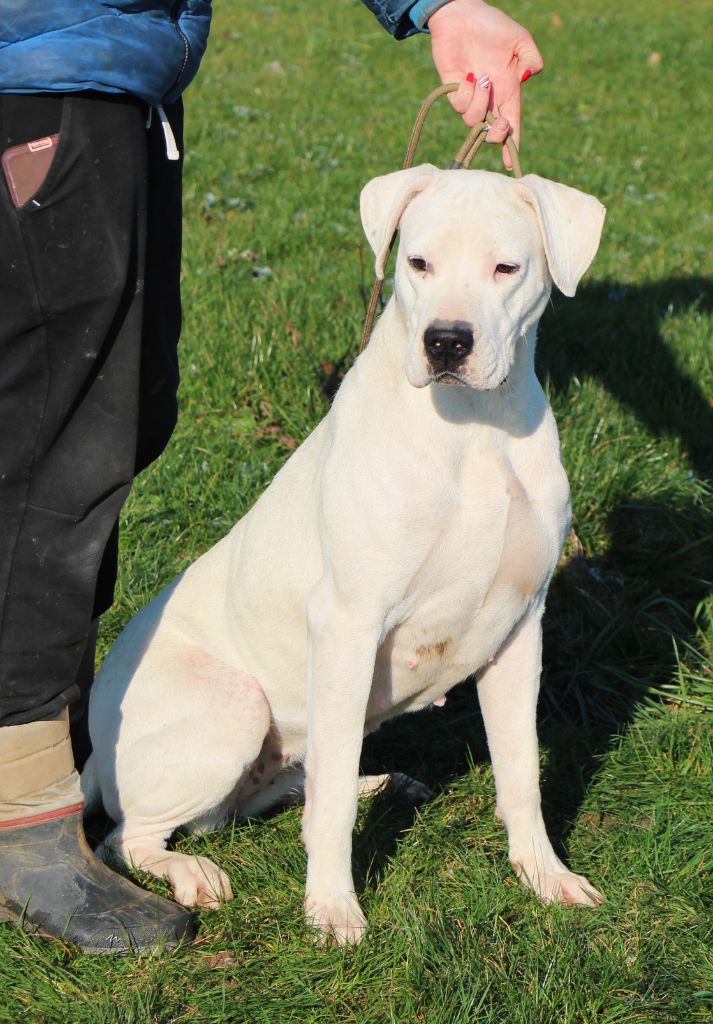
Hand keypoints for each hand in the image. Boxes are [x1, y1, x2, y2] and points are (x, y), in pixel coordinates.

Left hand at [428, 0, 543, 165]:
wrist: (462, 14)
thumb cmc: (492, 25)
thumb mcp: (520, 39)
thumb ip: (531, 58)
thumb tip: (529, 76)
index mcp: (508, 91)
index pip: (512, 124)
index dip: (512, 145)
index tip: (511, 164)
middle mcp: (490, 99)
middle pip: (493, 133)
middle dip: (497, 135)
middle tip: (498, 124)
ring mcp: (470, 96)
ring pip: (474, 121)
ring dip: (481, 103)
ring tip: (482, 77)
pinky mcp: (452, 90)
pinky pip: (459, 105)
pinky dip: (465, 93)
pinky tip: (468, 75)